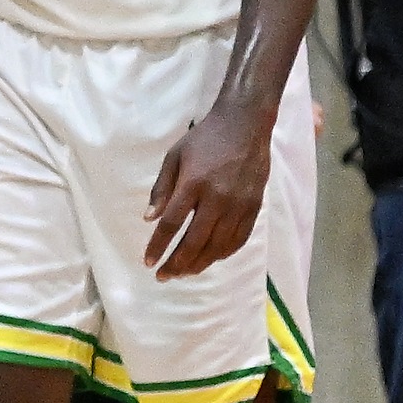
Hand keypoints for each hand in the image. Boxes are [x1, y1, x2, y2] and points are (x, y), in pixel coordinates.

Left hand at [145, 96, 269, 281]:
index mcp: (194, 184)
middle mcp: (218, 198)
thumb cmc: (204, 139)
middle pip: (195, 241)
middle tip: (163, 276)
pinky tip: (210, 259)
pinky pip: (239, 239)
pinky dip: (223, 253)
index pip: (172, 223)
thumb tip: (149, 219)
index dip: (159, 246)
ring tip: (183, 273)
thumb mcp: (174, 157)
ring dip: (199, 263)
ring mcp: (239, 205)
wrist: (245, 125)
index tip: (148, 262)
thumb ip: (162, 189)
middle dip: (177, 263)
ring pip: (218, 245)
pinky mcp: (255, 207)